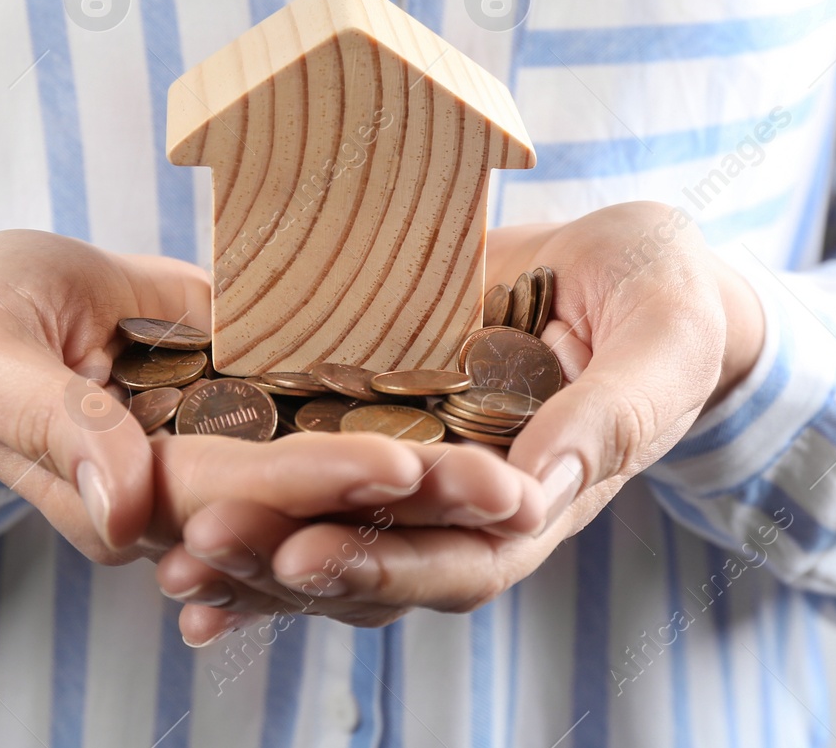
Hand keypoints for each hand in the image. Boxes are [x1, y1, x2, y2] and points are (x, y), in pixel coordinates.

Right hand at [0, 231, 546, 568]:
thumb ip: (53, 424)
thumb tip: (125, 507)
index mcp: (122, 495)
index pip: (233, 495)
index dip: (315, 482)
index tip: (402, 466)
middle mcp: (184, 498)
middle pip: (305, 507)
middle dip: (405, 503)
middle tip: (507, 486)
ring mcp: (221, 461)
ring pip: (330, 485)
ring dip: (422, 486)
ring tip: (517, 472)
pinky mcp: (245, 419)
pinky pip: (323, 432)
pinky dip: (394, 437)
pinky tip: (474, 435)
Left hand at [159, 201, 764, 640]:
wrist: (632, 269)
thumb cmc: (665, 295)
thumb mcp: (662, 337)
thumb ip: (616, 411)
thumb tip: (539, 486)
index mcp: (545, 497)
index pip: (464, 560)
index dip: (386, 565)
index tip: (305, 555)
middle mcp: (470, 505)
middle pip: (378, 563)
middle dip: (288, 566)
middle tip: (202, 548)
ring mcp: (420, 467)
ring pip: (333, 535)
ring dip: (253, 555)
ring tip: (170, 558)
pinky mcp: (380, 419)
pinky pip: (312, 476)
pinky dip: (254, 505)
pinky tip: (175, 527)